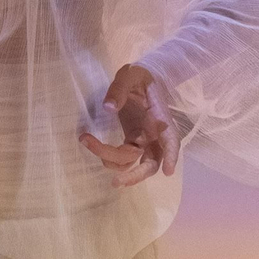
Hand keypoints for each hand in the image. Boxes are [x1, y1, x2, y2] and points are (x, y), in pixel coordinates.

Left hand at [79, 64, 181, 186]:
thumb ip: (119, 90)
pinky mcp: (132, 141)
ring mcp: (143, 140)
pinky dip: (109, 157)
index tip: (168, 171)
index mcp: (160, 117)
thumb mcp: (130, 76)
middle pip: (152, 162)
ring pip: (134, 163)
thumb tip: (108, 108)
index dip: (171, 155)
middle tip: (116, 182)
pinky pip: (124, 158)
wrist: (139, 79)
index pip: (170, 138)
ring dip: (113, 162)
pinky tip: (92, 144)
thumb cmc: (138, 76)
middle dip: (136, 175)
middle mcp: (154, 134)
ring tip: (87, 140)